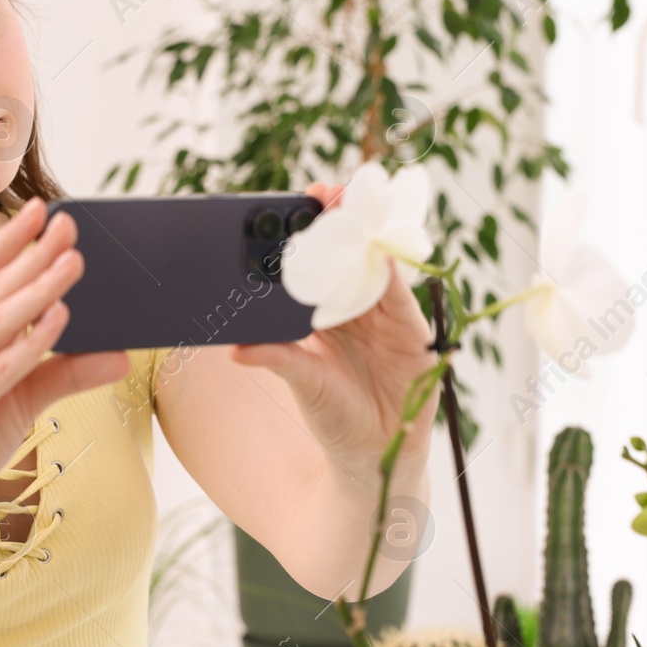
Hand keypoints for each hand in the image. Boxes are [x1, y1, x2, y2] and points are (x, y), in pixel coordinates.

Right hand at [0, 197, 130, 521]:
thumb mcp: (18, 400)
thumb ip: (64, 374)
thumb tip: (121, 356)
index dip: (8, 239)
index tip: (41, 209)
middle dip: (33, 255)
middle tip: (70, 226)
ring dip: (37, 289)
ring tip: (74, 262)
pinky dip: (28, 343)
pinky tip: (59, 321)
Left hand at [228, 181, 442, 473]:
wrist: (371, 454)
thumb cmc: (333, 414)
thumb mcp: (301, 381)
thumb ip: (276, 358)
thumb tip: (235, 349)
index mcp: (326, 311)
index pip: (320, 262)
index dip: (313, 230)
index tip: (299, 201)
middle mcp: (356, 306)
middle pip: (350, 253)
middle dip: (340, 219)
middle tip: (324, 192)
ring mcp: (386, 316)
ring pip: (376, 264)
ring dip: (366, 235)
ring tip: (350, 207)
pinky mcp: (411, 331)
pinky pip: (400, 295)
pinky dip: (391, 273)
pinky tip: (379, 253)